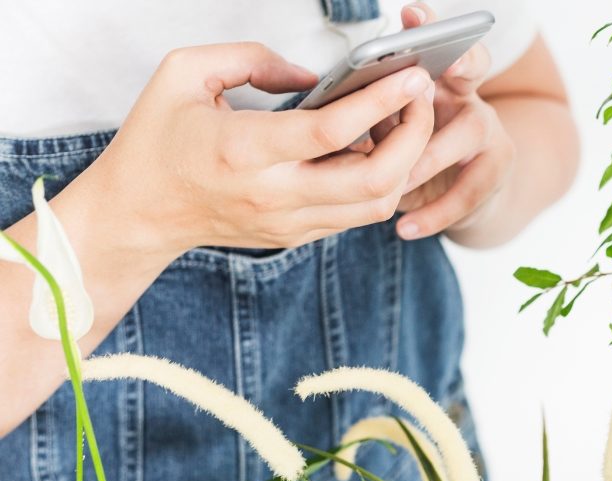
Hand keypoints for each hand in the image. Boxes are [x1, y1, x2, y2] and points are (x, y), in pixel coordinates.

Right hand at [80, 42, 435, 260]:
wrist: (136, 214)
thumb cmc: (157, 141)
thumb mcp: (183, 73)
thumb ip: (251, 59)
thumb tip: (312, 76)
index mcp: (244, 151)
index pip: (334, 131)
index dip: (382, 102)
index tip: (412, 77)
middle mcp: (274, 194)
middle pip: (375, 179)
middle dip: (415, 136)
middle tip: (420, 98)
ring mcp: (289, 222)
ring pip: (377, 204)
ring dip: (405, 162)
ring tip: (402, 121)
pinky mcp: (297, 235)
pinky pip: (357, 214)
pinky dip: (382, 181)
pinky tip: (378, 147)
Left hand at [392, 3, 515, 240]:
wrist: (467, 201)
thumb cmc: (415, 160)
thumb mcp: (393, 135)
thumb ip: (377, 121)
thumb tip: (340, 120)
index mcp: (438, 79)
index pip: (435, 42)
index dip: (430, 28)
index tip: (411, 14)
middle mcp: (468, 96)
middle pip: (473, 68)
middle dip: (460, 62)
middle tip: (438, 68)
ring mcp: (489, 132)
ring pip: (465, 134)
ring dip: (427, 157)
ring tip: (396, 181)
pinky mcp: (496, 171)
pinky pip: (469, 191)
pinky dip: (434, 212)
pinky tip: (404, 228)